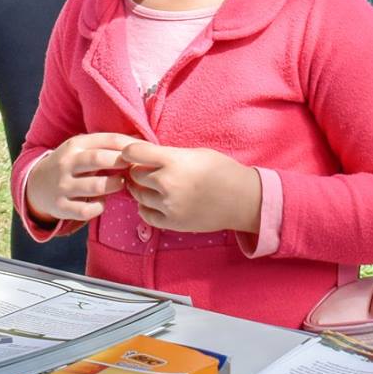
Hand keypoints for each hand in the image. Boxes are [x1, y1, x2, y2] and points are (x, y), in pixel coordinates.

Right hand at [26, 133, 134, 224]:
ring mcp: (62, 186)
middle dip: (122, 163)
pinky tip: (102, 202)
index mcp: (75, 145)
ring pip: (96, 186)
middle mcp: (66, 163)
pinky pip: (87, 210)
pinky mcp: (61, 207)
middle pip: (100, 159)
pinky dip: (100, 207)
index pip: (107, 139)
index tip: (144, 152)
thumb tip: (141, 139)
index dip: (129, 145)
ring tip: (120, 183)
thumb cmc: (70, 165)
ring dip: (114, 185)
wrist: (36, 185)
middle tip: (134, 169)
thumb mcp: (82, 148)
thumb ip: (106, 144)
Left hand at [116, 141, 262, 233]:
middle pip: (135, 175)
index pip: (134, 153)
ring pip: (138, 196)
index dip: (130, 151)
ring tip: (151, 185)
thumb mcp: (196, 153)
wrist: (242, 199)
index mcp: (173, 161)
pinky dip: (145, 207)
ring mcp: (168, 205)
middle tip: (145, 169)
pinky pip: (146, 214)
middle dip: (138, 170)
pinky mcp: (171, 222)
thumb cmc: (223, 171)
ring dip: (141, 189)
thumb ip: (170, 155)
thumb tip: (147, 155)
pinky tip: (154, 201)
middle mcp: (167, 183)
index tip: (133, 152)